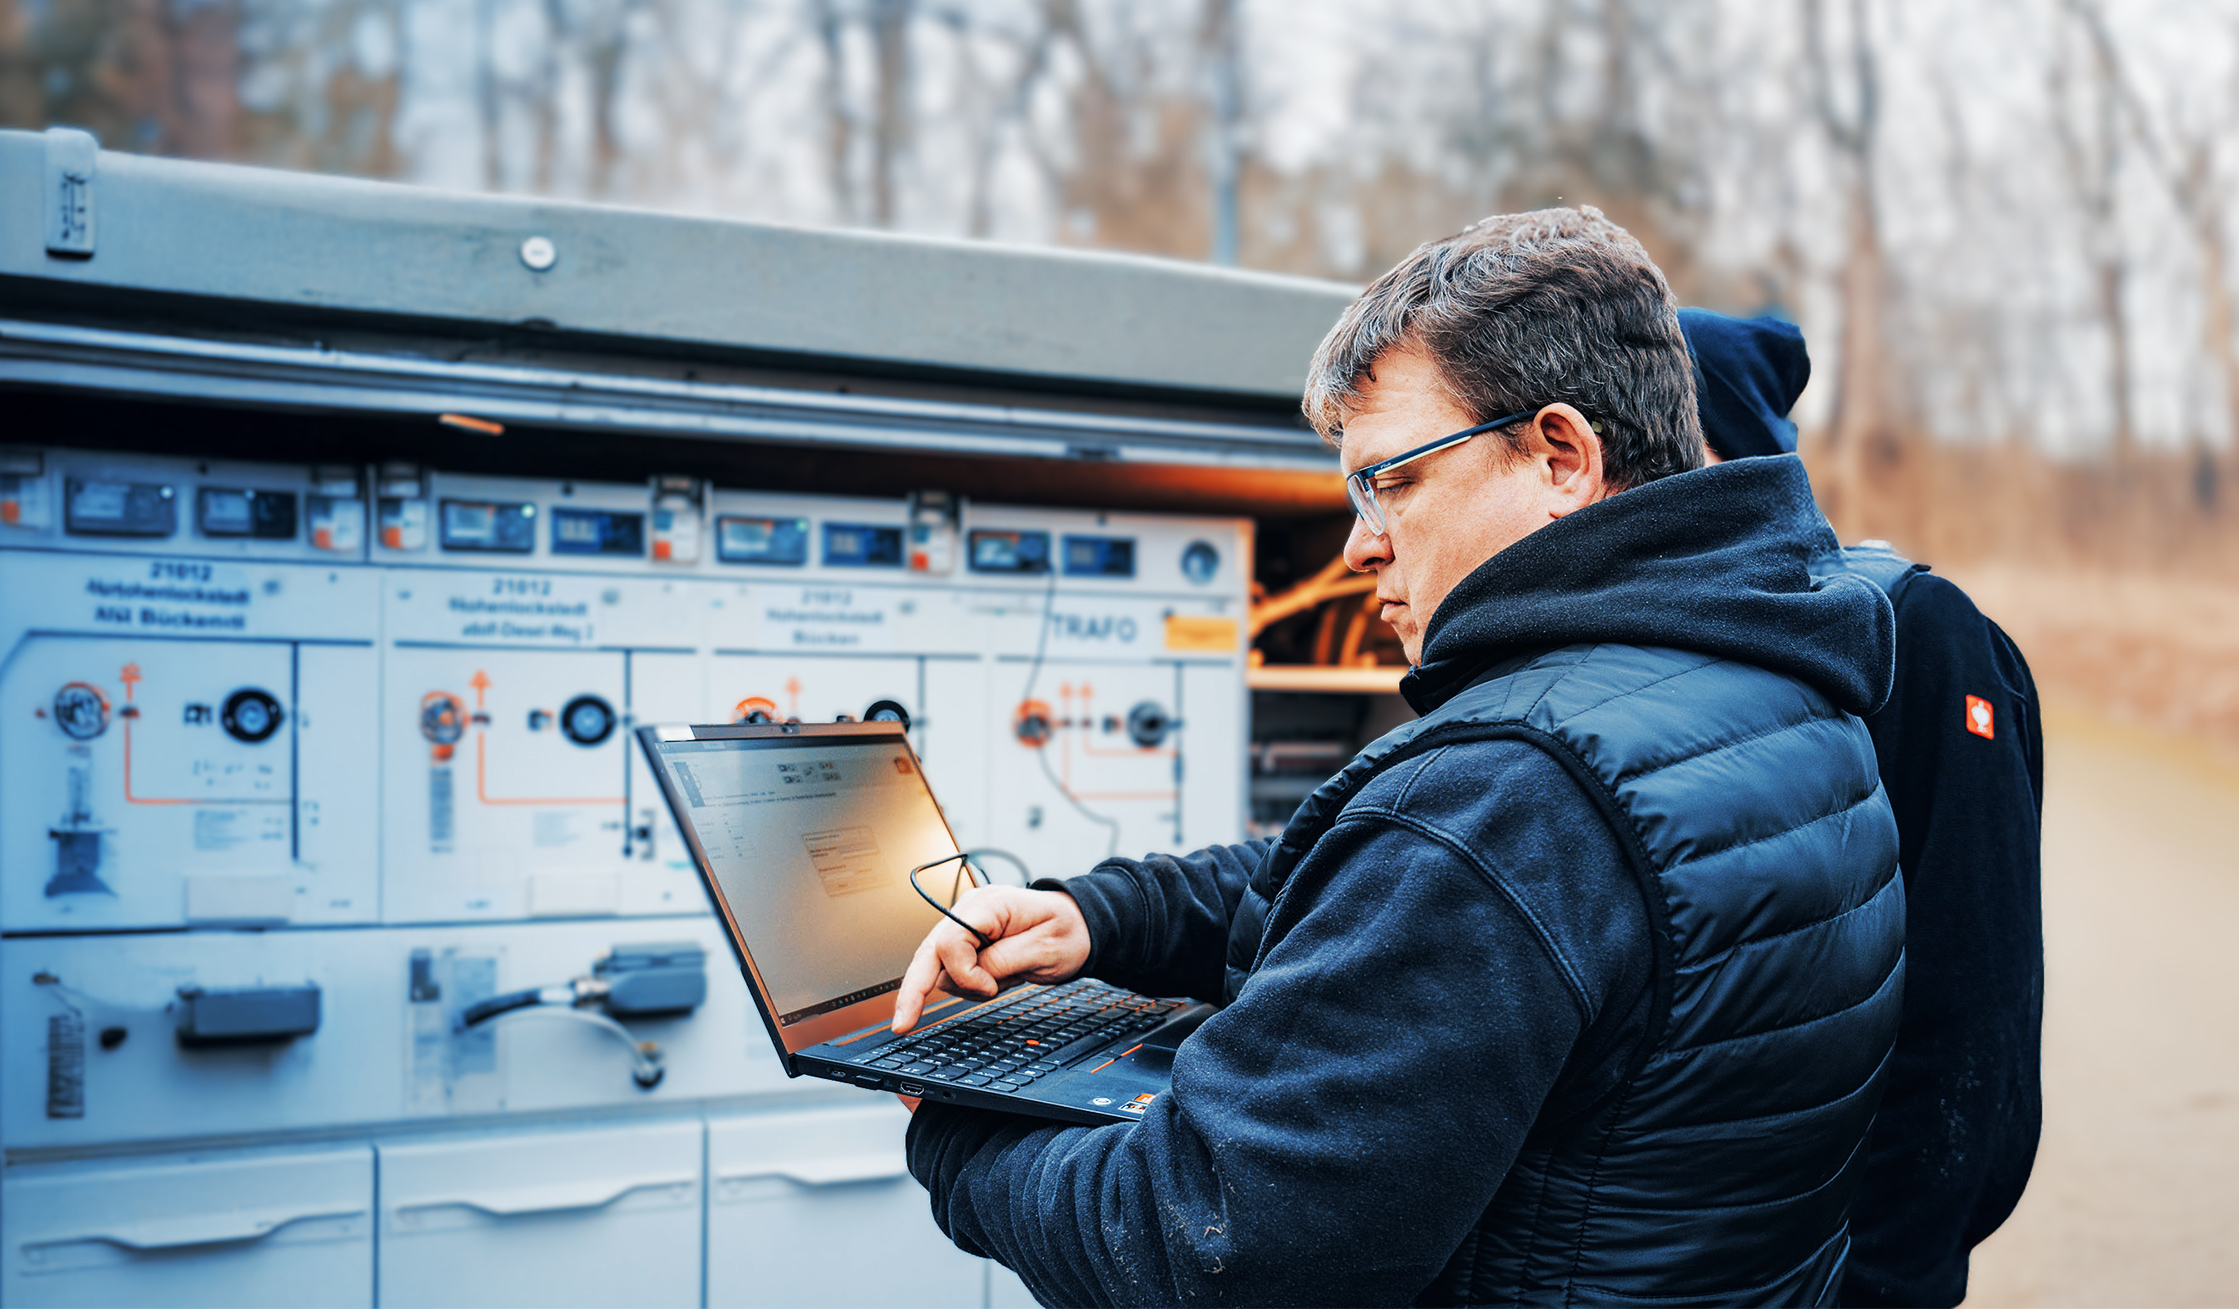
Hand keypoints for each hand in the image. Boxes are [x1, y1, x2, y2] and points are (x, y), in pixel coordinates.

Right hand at [891, 885, 1090, 1032]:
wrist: (1080, 926)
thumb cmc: (1067, 930)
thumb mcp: (1042, 949)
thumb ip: (1000, 962)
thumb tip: (967, 978)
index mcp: (987, 906)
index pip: (949, 940)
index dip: (964, 972)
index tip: (990, 989)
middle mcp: (968, 912)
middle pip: (927, 953)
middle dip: (914, 989)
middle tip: (903, 1024)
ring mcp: (964, 927)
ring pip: (939, 967)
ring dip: (966, 986)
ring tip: (1003, 980)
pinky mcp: (967, 943)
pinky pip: (952, 971)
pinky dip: (969, 985)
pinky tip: (994, 981)